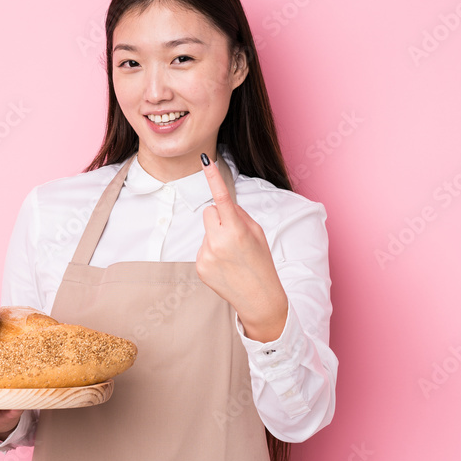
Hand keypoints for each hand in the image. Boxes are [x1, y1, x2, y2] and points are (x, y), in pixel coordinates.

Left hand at [196, 153, 287, 342]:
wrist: (259, 299)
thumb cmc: (261, 263)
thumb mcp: (258, 235)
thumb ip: (240, 216)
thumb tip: (223, 205)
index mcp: (236, 231)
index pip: (222, 197)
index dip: (213, 177)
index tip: (205, 160)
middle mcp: (218, 241)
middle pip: (209, 212)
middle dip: (219, 218)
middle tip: (234, 236)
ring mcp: (206, 255)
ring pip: (206, 230)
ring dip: (216, 237)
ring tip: (232, 256)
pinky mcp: (199, 266)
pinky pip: (202, 247)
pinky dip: (211, 252)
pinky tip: (224, 265)